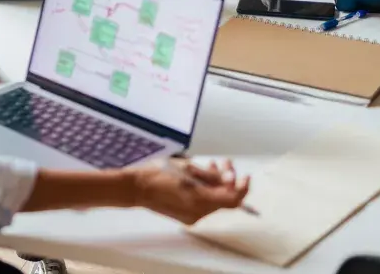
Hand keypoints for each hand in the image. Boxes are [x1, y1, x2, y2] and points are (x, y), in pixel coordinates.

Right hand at [126, 158, 250, 224]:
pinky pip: (203, 204)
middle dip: (226, 181)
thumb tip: (230, 177)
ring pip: (214, 201)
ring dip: (216, 185)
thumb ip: (210, 174)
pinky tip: (198, 178)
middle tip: (223, 163)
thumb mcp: (187, 168)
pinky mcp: (186, 216)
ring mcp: (192, 216)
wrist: (136, 188)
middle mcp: (199, 212)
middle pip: (224, 199)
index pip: (232, 199)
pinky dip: (206, 192)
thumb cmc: (158, 174)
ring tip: (209, 166)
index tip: (243, 175)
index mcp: (200, 200)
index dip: (242, 187)